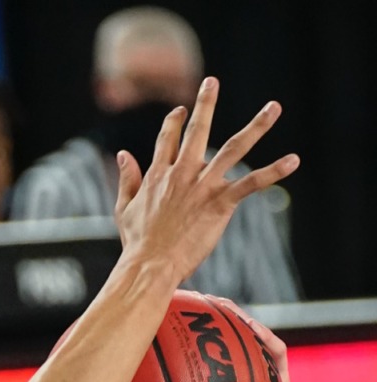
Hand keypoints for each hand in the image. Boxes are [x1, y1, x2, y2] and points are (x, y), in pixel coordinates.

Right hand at [115, 78, 298, 286]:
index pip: (167, 139)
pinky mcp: (220, 203)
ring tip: (274, 107)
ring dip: (256, 126)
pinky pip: (252, 183)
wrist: (150, 265)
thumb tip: (123, 154)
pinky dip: (273, 172)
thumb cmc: (137, 243)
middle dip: (205, 104)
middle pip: (197, 131)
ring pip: (234, 148)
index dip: (174, 122)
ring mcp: (203, 186)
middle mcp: (182, 173)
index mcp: (158, 174)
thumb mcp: (124, 209)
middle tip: (212, 82)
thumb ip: (127, 179)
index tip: (180, 111)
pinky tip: (293, 161)